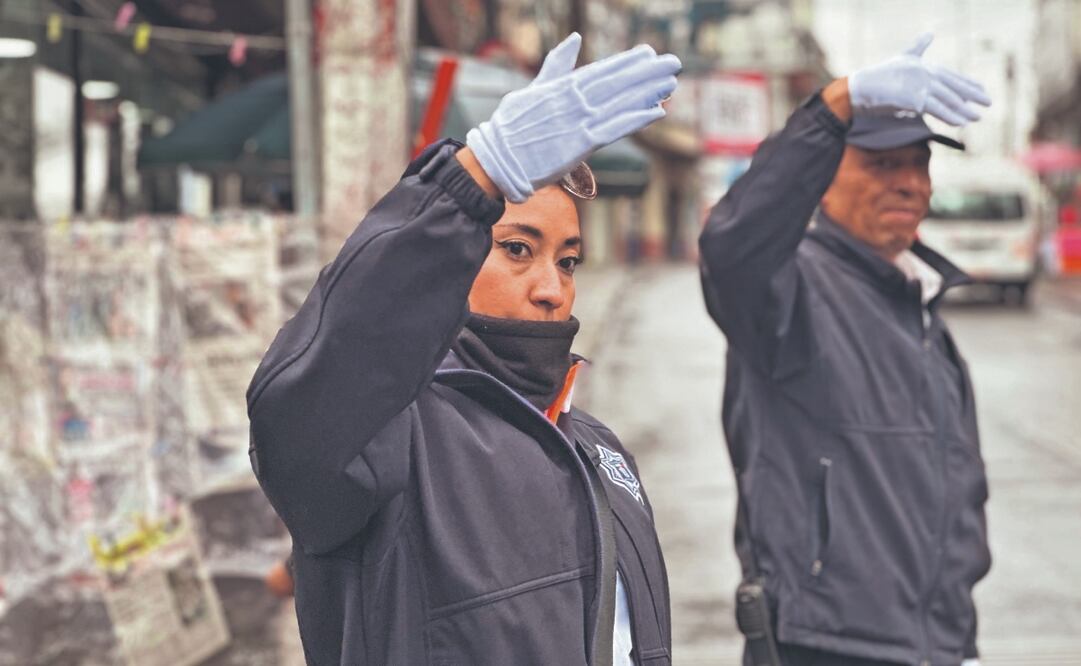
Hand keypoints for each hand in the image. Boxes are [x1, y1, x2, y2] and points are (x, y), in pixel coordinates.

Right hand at [467, 33, 679, 201]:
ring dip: (648, 92)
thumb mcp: (531, 89)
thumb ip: (556, 66)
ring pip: (620, 102)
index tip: (649, 54)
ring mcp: (578, 120)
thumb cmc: (509, 128)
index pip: (601, 70)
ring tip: (671, 83)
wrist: (496, 160)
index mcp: (562, 86)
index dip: (628, 62)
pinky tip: (656, 110)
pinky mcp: (580, 144)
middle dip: (647, 72)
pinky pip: (615, 129)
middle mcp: (573, 100)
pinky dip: (636, 119)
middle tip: (673, 63)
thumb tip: (574, 40)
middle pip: (617, 82)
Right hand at [848, 33, 990, 125]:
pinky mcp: (915, 99)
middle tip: (988, 103)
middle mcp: (927, 74)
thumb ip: (918, 47)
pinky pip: (937, 110)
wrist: (862, 87)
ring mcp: (921, 86)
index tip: (982, 90)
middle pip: (955, 87)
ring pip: (949, 100)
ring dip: (964, 110)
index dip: (968, 84)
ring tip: (977, 117)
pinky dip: (950, 116)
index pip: (952, 76)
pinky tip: (961, 123)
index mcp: (926, 66)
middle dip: (973, 96)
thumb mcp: (902, 58)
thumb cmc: (879, 75)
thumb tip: (929, 33)